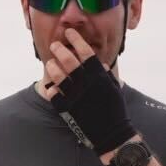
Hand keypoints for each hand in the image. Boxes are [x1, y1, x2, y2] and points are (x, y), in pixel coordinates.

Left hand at [40, 30, 136, 152]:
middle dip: (60, 49)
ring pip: (58, 76)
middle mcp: (86, 83)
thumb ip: (106, 74)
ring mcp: (76, 96)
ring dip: (53, 67)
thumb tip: (101, 63)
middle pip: (69, 60)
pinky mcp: (68, 109)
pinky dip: (52, 90)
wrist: (111, 133)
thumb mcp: (114, 88)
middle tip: (55, 45)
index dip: (76, 40)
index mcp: (99, 76)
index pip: (85, 52)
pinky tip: (51, 87)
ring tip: (51, 63)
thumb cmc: (115, 110)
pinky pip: (54, 95)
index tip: (70, 33)